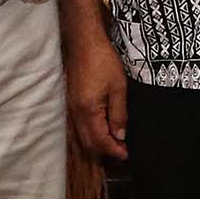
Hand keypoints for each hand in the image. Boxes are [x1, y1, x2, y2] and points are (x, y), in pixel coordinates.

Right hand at [67, 32, 129, 162]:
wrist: (84, 43)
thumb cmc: (103, 61)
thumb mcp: (118, 88)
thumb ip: (119, 114)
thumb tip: (120, 136)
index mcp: (88, 111)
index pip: (100, 141)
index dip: (114, 151)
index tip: (127, 155)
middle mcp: (76, 113)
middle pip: (89, 144)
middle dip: (105, 152)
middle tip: (123, 152)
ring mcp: (72, 108)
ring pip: (83, 136)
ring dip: (99, 143)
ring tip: (116, 143)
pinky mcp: (72, 102)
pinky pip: (81, 126)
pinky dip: (93, 133)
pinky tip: (104, 128)